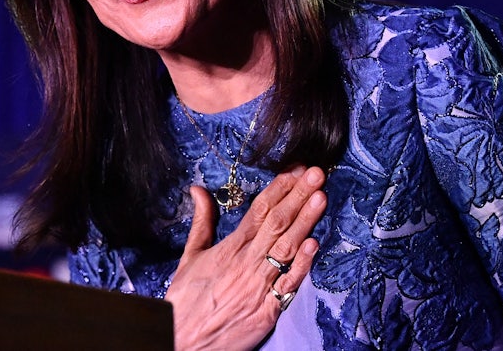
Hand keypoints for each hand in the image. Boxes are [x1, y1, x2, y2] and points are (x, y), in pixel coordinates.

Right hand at [165, 165, 326, 350]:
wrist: (182, 343)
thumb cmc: (186, 301)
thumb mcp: (190, 256)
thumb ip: (202, 222)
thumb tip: (198, 190)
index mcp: (229, 248)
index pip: (258, 211)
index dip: (279, 189)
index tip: (296, 170)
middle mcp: (246, 263)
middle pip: (276, 223)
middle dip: (298, 195)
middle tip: (316, 173)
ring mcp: (259, 286)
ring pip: (286, 248)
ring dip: (305, 221)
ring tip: (320, 197)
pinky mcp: (267, 311)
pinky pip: (288, 284)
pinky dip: (302, 264)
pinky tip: (314, 244)